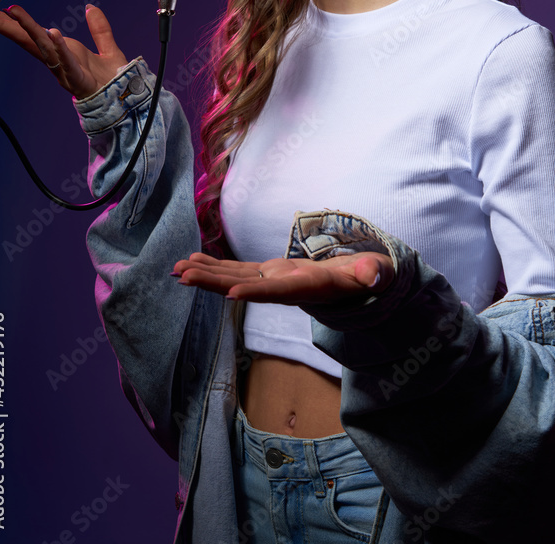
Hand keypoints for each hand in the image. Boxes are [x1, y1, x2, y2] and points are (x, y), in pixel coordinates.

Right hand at [0, 4, 127, 99]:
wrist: (125, 101)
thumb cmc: (111, 80)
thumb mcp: (107, 48)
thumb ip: (99, 28)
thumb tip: (91, 7)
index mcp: (62, 51)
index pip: (33, 34)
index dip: (14, 22)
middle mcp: (58, 61)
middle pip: (28, 40)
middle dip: (7, 27)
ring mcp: (66, 71)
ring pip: (43, 49)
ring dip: (29, 30)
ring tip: (15, 14)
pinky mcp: (79, 80)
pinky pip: (67, 62)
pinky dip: (60, 48)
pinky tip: (53, 33)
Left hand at [171, 251, 394, 304]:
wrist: (360, 285)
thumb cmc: (370, 277)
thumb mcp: (376, 274)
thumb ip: (373, 274)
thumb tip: (371, 274)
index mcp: (310, 288)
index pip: (280, 292)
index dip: (256, 292)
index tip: (229, 292)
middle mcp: (286, 288)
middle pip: (247, 287)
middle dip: (216, 283)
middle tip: (183, 277)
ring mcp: (276, 282)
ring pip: (237, 278)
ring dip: (207, 274)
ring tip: (177, 269)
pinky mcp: (272, 274)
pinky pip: (240, 271)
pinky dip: (216, 266)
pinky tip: (193, 262)